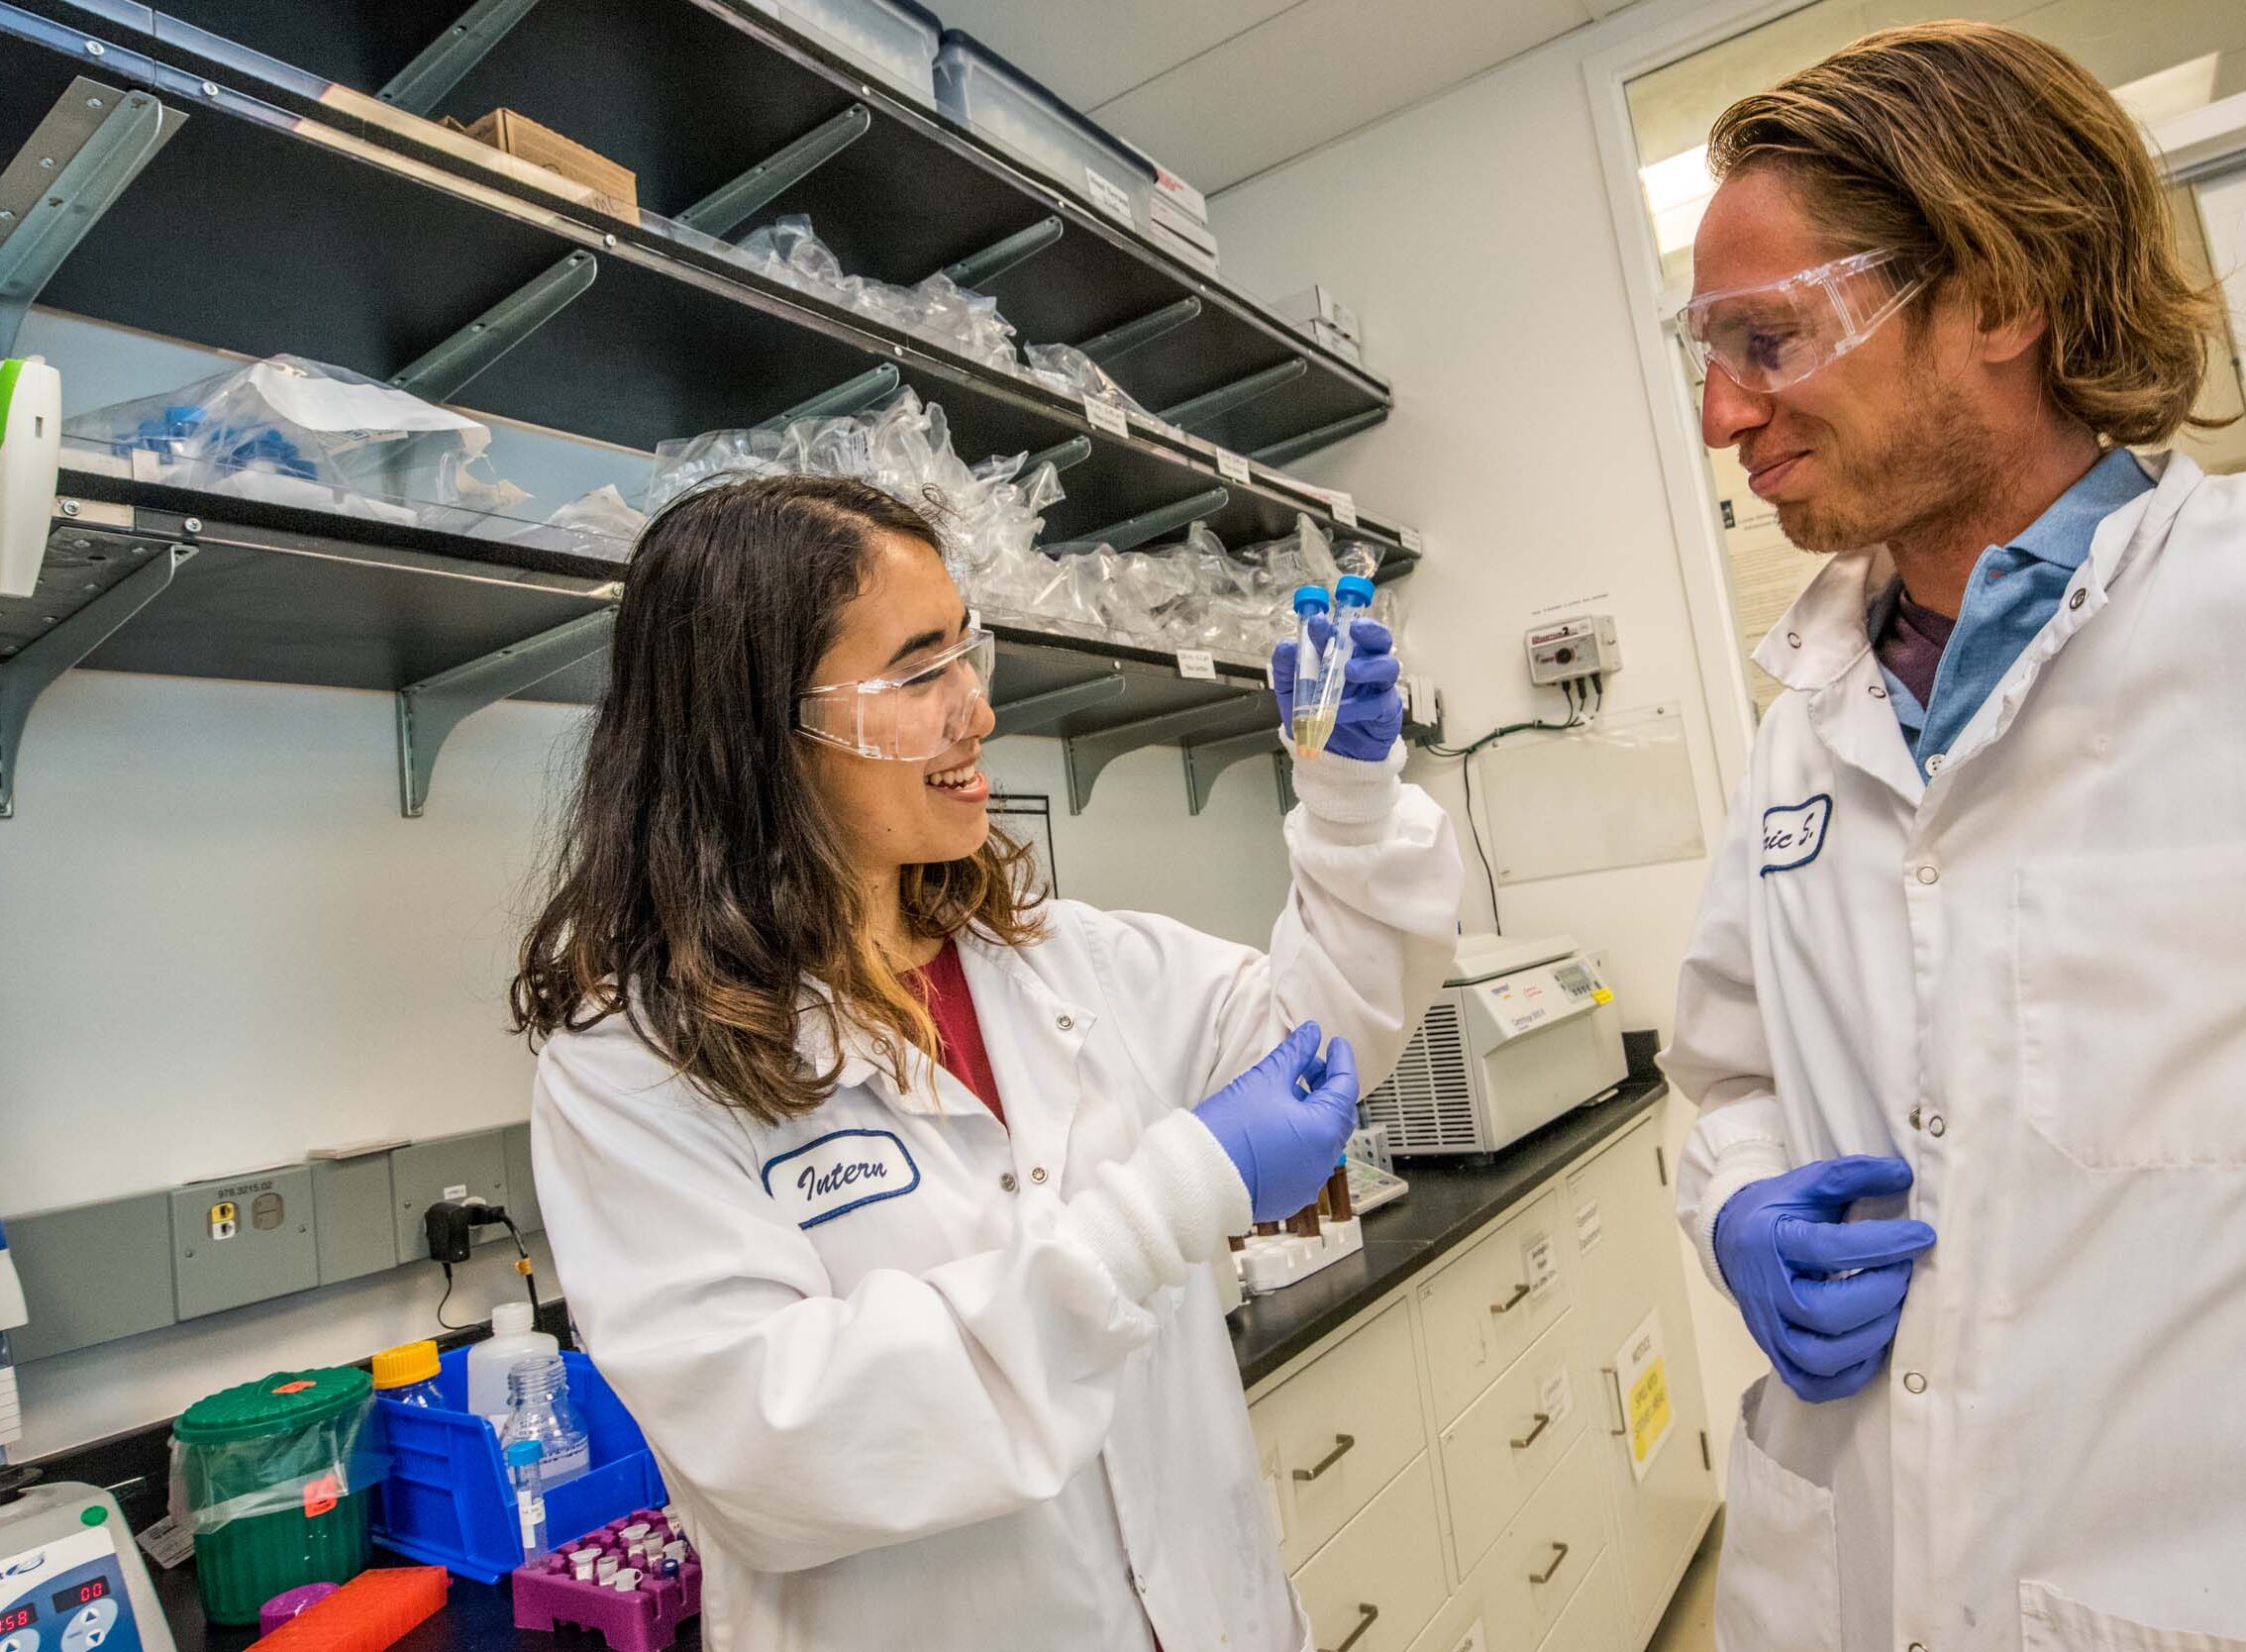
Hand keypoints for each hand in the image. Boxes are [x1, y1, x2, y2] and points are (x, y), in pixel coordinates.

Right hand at [1191, 1023, 1359, 1223]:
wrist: (1197, 1177)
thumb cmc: (1229, 1129)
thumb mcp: (1264, 1080)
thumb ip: (1294, 1054)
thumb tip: (1311, 1033)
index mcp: (1324, 1130)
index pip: (1346, 1086)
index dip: (1341, 1060)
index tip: (1334, 1044)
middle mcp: (1324, 1159)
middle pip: (1337, 1113)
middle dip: (1326, 1085)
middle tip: (1309, 1064)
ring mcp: (1309, 1180)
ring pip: (1321, 1137)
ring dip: (1312, 1112)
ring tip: (1287, 1092)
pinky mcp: (1291, 1193)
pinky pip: (1305, 1159)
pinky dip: (1300, 1137)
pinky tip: (1278, 1123)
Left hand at [1272, 618, 1402, 762]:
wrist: (1326, 755)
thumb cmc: (1314, 716)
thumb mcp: (1292, 692)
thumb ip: (1288, 668)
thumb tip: (1286, 645)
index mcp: (1345, 655)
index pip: (1347, 632)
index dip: (1335, 624)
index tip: (1319, 622)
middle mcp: (1367, 666)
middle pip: (1380, 640)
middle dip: (1371, 631)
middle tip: (1355, 630)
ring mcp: (1380, 689)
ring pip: (1388, 667)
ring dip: (1369, 666)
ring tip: (1350, 671)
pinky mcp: (1388, 713)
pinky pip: (1381, 704)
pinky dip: (1360, 706)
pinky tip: (1341, 711)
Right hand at [1713, 1156, 1936, 1402]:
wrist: (1732, 1238)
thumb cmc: (1779, 1210)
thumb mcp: (1808, 1182)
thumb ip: (1852, 1174)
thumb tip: (1903, 1175)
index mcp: (1768, 1240)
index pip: (1828, 1249)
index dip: (1882, 1244)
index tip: (1922, 1236)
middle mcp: (1764, 1290)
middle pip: (1823, 1312)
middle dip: (1879, 1295)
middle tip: (1904, 1274)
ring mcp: (1767, 1329)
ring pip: (1818, 1357)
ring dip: (1869, 1337)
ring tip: (1891, 1309)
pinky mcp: (1775, 1354)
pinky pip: (1813, 1383)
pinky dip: (1849, 1374)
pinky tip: (1869, 1344)